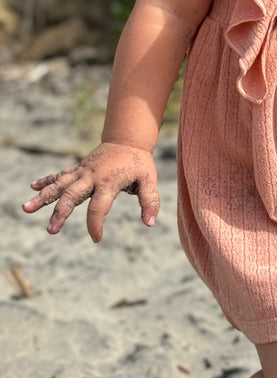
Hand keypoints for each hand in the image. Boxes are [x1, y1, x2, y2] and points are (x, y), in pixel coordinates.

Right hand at [22, 141, 160, 242]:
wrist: (128, 139)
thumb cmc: (139, 162)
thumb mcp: (149, 180)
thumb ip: (150, 200)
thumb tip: (150, 223)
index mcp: (108, 182)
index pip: (98, 207)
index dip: (96, 224)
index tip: (97, 238)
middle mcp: (91, 177)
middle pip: (72, 196)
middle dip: (60, 213)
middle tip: (51, 230)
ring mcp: (82, 172)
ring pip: (59, 185)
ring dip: (43, 196)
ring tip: (26, 208)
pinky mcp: (78, 168)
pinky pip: (60, 175)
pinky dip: (47, 180)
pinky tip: (32, 187)